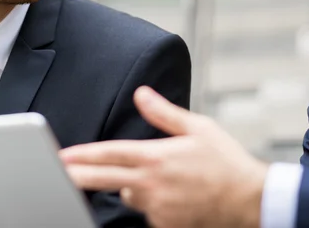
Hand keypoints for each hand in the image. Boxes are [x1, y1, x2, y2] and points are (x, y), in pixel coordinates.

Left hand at [60, 86, 268, 227]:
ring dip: (133, 186)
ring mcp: (157, 208)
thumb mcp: (198, 128)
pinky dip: (153, 201)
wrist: (250, 200)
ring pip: (130, 194)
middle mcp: (151, 184)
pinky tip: (175, 194)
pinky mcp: (165, 225)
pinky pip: (148, 211)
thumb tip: (140, 93)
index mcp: (156, 158)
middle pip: (104, 179)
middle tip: (58, 172)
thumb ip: (163, 112)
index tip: (63, 156)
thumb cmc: (226, 162)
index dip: (83, 155)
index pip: (110, 154)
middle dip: (78, 175)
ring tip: (164, 178)